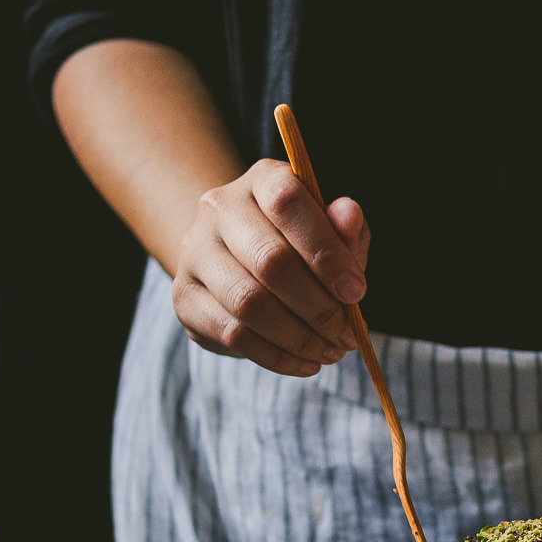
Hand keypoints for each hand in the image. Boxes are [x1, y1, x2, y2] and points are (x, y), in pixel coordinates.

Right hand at [170, 159, 370, 375]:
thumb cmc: (298, 241)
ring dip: (299, 336)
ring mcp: (195, 252)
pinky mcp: (184, 297)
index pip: (288, 201)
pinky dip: (277, 355)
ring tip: (331, 351)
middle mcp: (219, 208)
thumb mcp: (331, 230)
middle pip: (269, 259)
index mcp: (262, 179)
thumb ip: (345, 227)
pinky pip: (232, 334)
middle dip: (318, 305)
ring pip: (248, 302)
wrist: (237, 257)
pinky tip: (306, 363)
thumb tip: (347, 214)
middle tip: (347, 334)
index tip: (356, 292)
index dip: (326, 250)